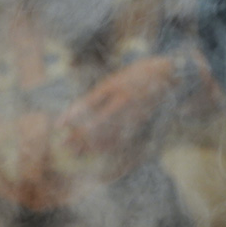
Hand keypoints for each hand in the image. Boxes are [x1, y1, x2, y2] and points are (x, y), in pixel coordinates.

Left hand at [56, 55, 177, 179]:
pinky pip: (121, 137)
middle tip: (63, 145)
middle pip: (95, 122)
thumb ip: (98, 95)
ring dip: (90, 144)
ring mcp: (131, 112)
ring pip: (107, 133)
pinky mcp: (139, 122)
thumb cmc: (136, 75)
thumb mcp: (115, 80)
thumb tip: (76, 112)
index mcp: (112, 86)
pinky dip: (107, 146)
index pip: (87, 103)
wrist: (166, 74)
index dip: (72, 115)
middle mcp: (121, 100)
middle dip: (79, 135)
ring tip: (75, 152)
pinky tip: (96, 152)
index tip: (59, 125)